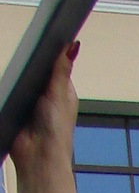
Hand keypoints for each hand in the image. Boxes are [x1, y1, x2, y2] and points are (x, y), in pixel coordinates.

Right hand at [10, 44, 78, 181]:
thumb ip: (62, 69)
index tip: (45, 35)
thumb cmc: (56, 132)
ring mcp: (33, 102)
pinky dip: (12, 86)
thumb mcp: (60, 94)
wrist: (38, 157)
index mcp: (64, 91)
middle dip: (33, 63)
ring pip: (25, 79)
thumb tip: (72, 46)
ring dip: (21, 74)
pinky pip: (14, 90)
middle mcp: (49, 95)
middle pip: (39, 70)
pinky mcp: (19, 108)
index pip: (56, 64)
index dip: (51, 52)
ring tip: (21, 68)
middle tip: (28, 50)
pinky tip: (12, 81)